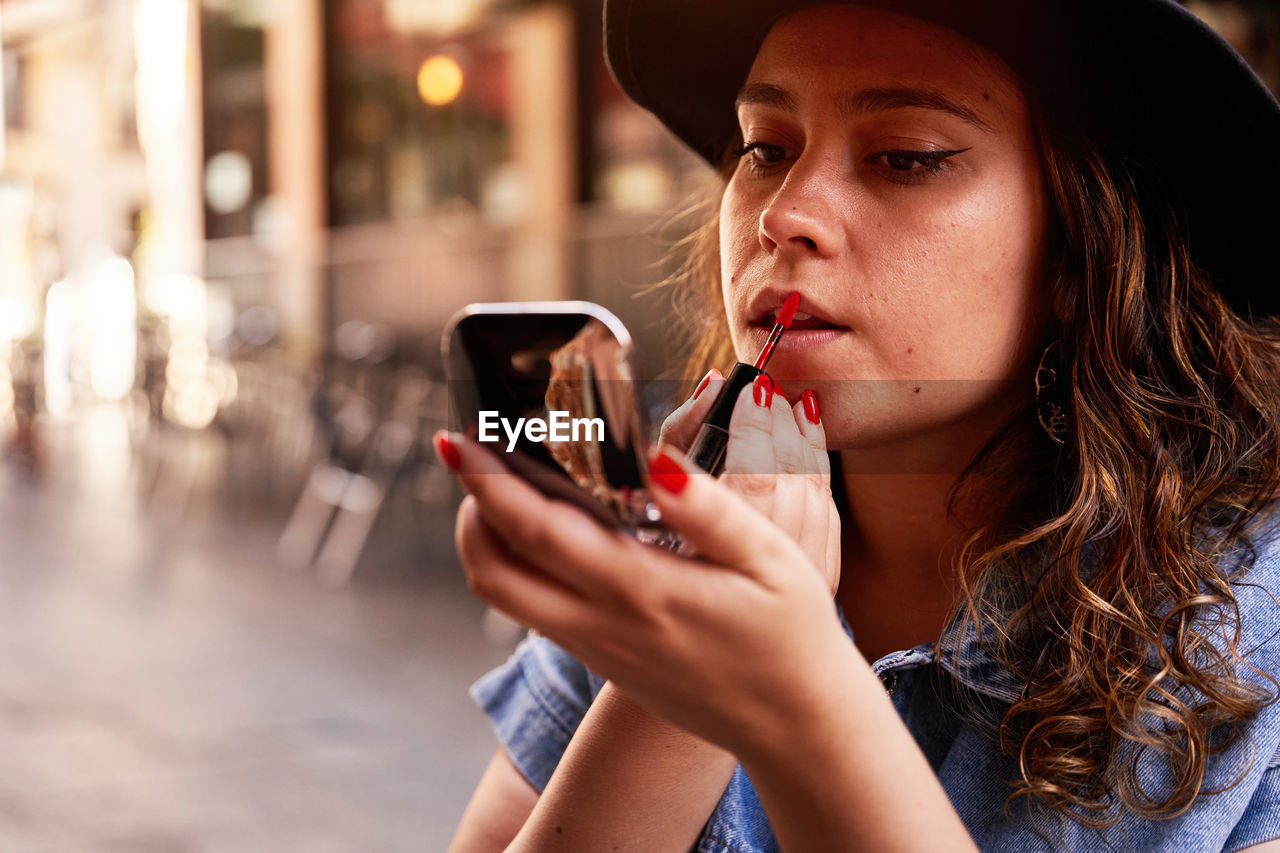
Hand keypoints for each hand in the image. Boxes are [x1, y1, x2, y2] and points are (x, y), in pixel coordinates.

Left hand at [438, 430, 850, 757]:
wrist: (795, 727)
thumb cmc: (791, 636)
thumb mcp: (771, 559)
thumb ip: (708, 508)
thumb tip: (655, 461)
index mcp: (641, 590)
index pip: (536, 530)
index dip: (487, 482)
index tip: (457, 441)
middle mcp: (604, 625)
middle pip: (492, 575)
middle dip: (468, 514)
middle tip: (477, 464)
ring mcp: (598, 649)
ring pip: (507, 599)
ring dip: (488, 544)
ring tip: (506, 492)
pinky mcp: (604, 662)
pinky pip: (537, 613)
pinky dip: (520, 569)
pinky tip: (552, 537)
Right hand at [661, 370, 839, 592]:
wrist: (715, 618)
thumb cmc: (665, 550)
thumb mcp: (655, 495)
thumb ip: (682, 436)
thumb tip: (713, 384)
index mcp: (717, 556)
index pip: (750, 479)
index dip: (752, 429)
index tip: (748, 391)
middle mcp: (767, 574)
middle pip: (787, 478)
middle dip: (776, 424)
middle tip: (764, 390)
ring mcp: (802, 578)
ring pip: (814, 490)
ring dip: (801, 437)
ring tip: (786, 405)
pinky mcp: (823, 577)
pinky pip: (829, 510)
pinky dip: (819, 467)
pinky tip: (808, 436)